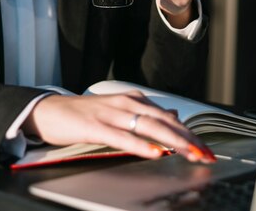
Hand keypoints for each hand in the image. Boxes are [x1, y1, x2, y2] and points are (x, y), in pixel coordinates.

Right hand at [22, 91, 215, 162]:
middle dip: (188, 139)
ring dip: (173, 141)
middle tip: (206, 155)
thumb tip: (172, 114)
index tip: (205, 149)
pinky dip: (141, 145)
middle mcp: (126, 103)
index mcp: (134, 100)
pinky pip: (123, 137)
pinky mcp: (95, 126)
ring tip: (190, 154)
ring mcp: (111, 113)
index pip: (169, 117)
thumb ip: (146, 113)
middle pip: (165, 121)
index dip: (189, 133)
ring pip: (149, 127)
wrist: (49, 110)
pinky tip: (155, 153)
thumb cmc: (84, 114)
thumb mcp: (119, 111)